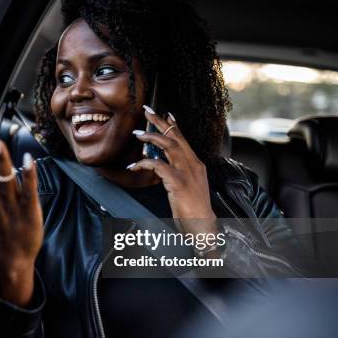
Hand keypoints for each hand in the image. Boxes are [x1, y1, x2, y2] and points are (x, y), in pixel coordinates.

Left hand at [128, 106, 216, 232]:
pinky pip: (158, 166)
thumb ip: (176, 173)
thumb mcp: (187, 187)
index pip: (184, 140)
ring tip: (137, 133)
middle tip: (147, 111)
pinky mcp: (178, 182)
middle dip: (160, 122)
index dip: (174, 126)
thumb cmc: (193, 209)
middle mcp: (193, 165)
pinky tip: (134, 165)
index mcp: (196, 165)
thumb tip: (161, 164)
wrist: (203, 226)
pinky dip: (145, 163)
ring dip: (151, 137)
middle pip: (176, 137)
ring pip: (169, 146)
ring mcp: (187, 173)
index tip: (166, 114)